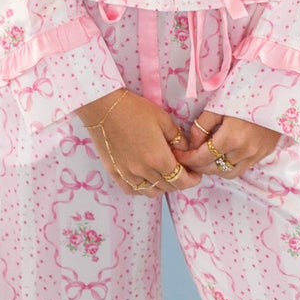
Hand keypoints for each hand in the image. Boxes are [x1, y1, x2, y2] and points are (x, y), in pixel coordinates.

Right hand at [76, 87, 203, 196]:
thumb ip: (178, 139)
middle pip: (168, 187)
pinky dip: (142, 188)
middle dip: (179, 182)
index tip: (196, 175)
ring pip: (150, 192)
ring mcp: (127, 174)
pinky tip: (145, 178)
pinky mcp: (114, 173)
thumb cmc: (134, 109)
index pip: (181, 181)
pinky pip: (132, 190)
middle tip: (183, 172)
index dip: (192, 180)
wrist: (103, 107)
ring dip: (161, 187)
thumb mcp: (163, 120)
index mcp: (159, 159)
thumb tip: (186, 151)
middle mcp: (143, 171)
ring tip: (164, 175)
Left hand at [169, 107, 282, 177]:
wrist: (278, 96)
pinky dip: (227, 167)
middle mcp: (244, 151)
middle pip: (213, 169)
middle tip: (188, 159)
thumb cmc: (246, 96)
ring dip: (213, 169)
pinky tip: (221, 157)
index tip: (178, 157)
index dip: (187, 159)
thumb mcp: (219, 106)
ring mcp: (255, 155)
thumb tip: (193, 144)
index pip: (202, 158)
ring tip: (204, 159)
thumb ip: (202, 126)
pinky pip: (240, 169)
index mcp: (231, 138)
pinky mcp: (262, 155)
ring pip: (227, 173)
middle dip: (198, 166)